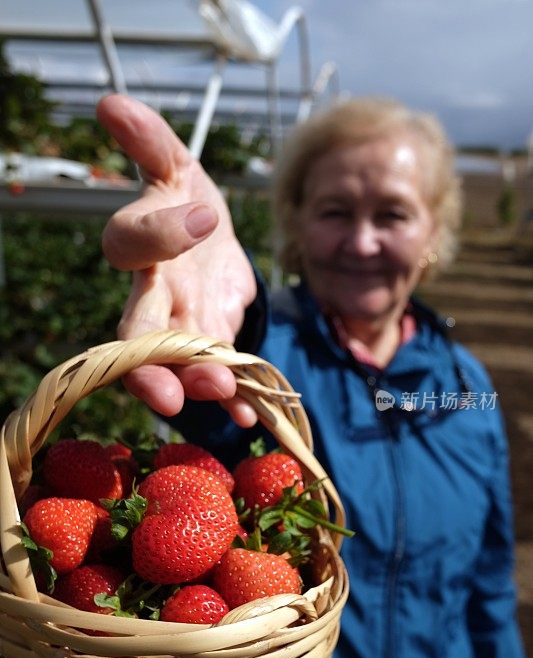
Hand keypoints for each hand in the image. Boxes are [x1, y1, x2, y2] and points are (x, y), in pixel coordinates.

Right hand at [96, 94, 257, 425]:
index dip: (162, 233)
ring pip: (179, 360)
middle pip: (136, 332)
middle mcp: (152, 292)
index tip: (205, 218)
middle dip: (149, 363)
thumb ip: (150, 141)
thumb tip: (111, 102)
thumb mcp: (175, 164)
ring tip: (224, 394)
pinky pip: (217, 373)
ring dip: (197, 380)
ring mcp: (182, 323)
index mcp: (139, 243)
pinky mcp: (211, 341)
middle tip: (167, 392)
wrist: (210, 237)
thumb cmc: (185, 199)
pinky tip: (250, 416)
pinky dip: (232, 397)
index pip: (130, 243)